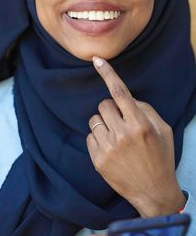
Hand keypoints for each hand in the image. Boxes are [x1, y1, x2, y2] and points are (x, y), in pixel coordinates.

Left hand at [86, 57, 185, 216]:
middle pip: (103, 104)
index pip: (119, 92)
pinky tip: (110, 148)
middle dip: (111, 109)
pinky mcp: (97, 159)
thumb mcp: (163, 130)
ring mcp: (107, 148)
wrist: (153, 191)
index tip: (97, 60)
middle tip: (121, 121)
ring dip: (104, 123)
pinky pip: (89, 136)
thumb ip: (145, 109)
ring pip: (94, 119)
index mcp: (139, 123)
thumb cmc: (160, 157)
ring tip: (116, 136)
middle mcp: (121, 134)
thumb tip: (127, 99)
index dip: (107, 73)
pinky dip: (98, 138)